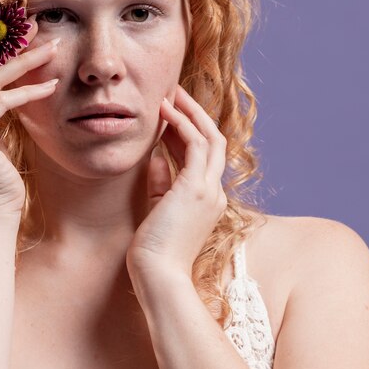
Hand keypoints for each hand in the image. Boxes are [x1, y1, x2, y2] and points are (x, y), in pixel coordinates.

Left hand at [126, 84, 227, 281]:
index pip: (202, 155)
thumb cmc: (153, 248)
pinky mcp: (196, 188)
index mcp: (207, 198)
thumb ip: (161, 181)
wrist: (157, 276)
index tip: (167, 114)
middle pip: (212, 140)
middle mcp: (215, 191)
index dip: (185, 130)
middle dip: (193, 114)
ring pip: (209, 137)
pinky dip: (181, 124)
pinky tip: (164, 111)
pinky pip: (194, 144)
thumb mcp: (158, 208)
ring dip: (190, 112)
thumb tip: (156, 156)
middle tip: (174, 93)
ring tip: (170, 93)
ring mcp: (209, 189)